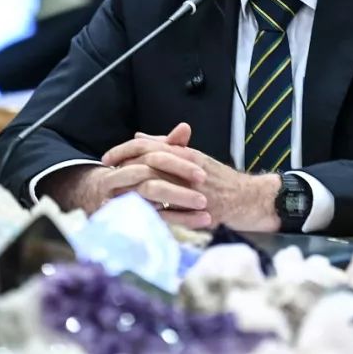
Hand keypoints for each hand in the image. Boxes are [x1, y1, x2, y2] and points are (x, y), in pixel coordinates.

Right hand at [38, 148, 208, 226]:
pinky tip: (201, 222)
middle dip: (178, 180)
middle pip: (148, 175)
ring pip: (151, 196)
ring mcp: (121, 198)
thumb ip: (169, 144)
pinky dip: (181, 220)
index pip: (148, 152)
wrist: (106, 200)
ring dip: (180, 201)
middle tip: (204, 184)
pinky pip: (157, 220)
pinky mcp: (129, 219)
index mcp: (125, 159)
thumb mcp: (154, 159)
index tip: (200, 165)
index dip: (176, 159)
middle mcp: (118, 177)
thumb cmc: (138, 176)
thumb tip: (185, 128)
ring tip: (206, 208)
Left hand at [104, 124, 281, 230]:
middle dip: (123, 169)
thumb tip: (139, 137)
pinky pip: (172, 214)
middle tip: (104, 176)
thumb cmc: (217, 179)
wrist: (248, 198)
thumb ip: (166, 147)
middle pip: (149, 163)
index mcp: (186, 154)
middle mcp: (189, 169)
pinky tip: (136, 217)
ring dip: (133, 191)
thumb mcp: (192, 158)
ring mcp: (195, 191)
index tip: (106, 158)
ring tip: (115, 196)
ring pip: (157, 187)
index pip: (150, 146)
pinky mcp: (201, 211)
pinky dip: (152, 214)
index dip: (125, 150)